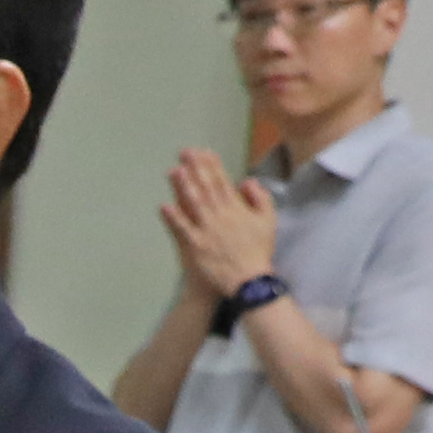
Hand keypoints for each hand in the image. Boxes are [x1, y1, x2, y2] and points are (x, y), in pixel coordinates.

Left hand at [160, 151, 278, 297]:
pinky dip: (173, 218)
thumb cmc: (258, 251)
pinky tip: (164, 205)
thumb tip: (247, 181)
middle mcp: (220, 216)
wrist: (248, 281)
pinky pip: (182, 230)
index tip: (203, 151)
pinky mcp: (194, 246)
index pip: (222, 182)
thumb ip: (260, 199)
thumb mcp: (268, 222)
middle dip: (195, 169)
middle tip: (184, 152)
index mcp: (236, 209)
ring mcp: (206, 231)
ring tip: (174, 170)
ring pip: (193, 204)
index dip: (212, 165)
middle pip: (206, 188)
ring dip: (183, 186)